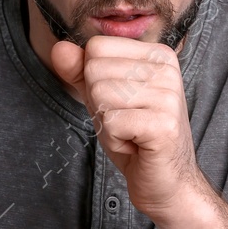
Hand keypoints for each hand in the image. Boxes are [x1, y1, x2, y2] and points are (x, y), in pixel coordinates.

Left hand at [49, 35, 209, 222]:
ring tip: (131, 133)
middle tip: (126, 123)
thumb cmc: (135, 137)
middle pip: (95, 70)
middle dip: (99, 105)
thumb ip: (80, 71)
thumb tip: (59, 48)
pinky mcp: (163, 124)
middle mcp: (166, 69)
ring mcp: (168, 95)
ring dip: (107, 124)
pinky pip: (111, 122)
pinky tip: (136, 145)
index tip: (120, 104)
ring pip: (100, 95)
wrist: (166, 181)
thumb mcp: (102, 98)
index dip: (95, 81)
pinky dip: (114, 140)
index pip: (96, 47)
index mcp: (156, 54)